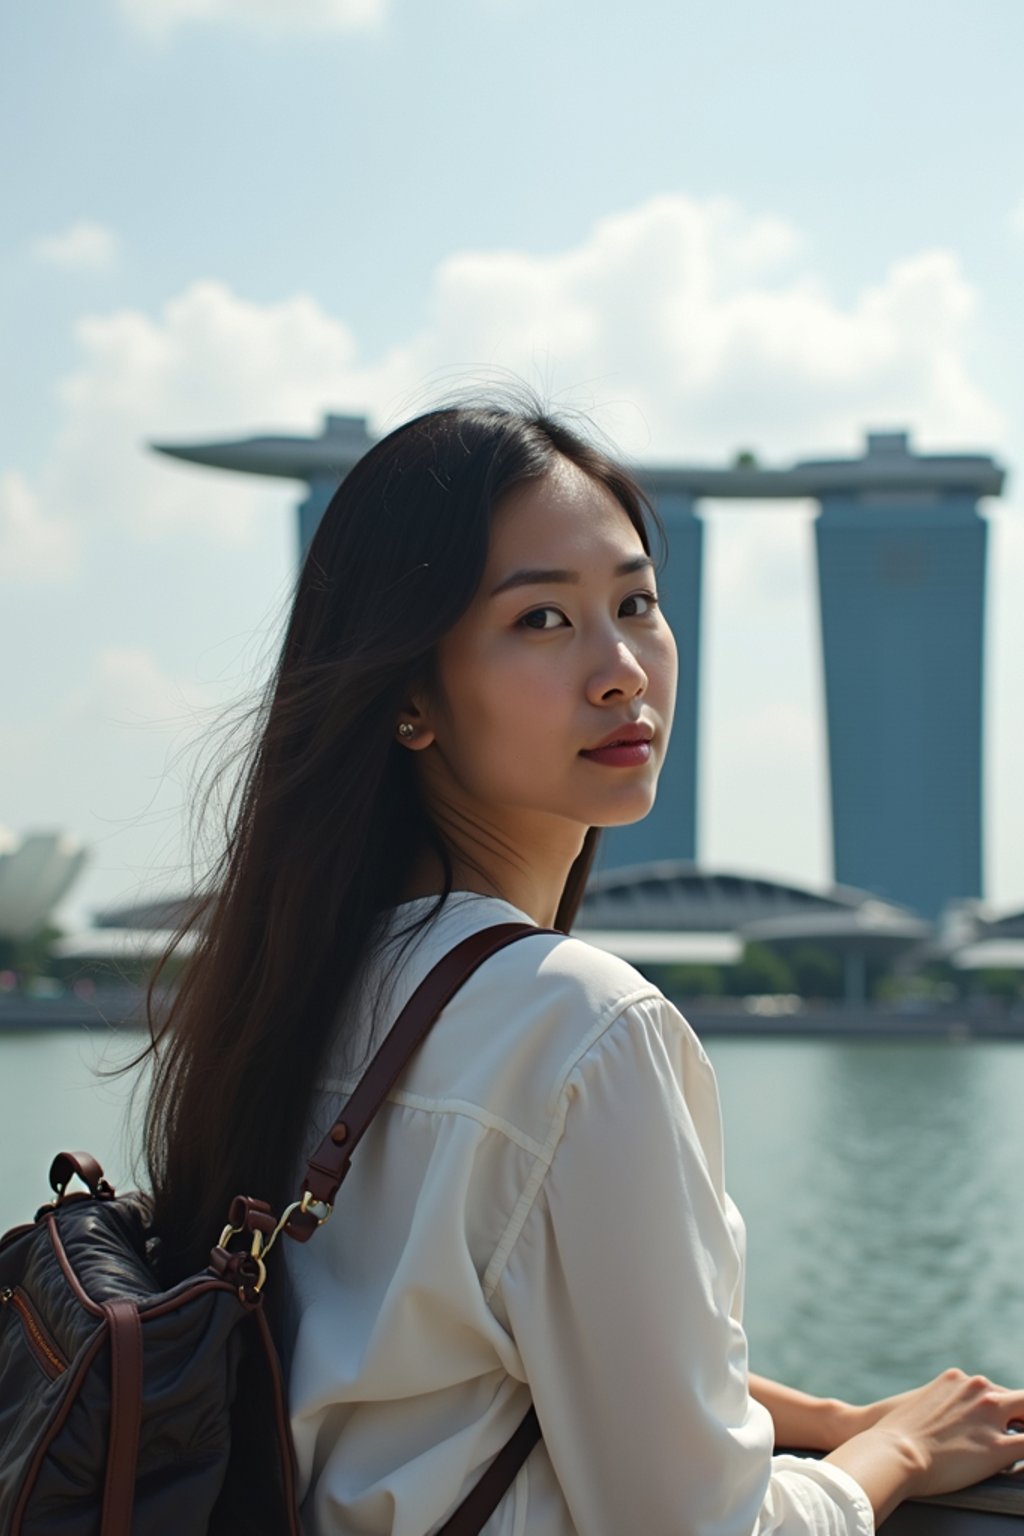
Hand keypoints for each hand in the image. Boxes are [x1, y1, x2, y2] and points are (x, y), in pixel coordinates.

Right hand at [828, 1368, 1023, 1523]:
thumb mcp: (921, 1404)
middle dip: (1021, 1417)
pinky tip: (1023, 1460)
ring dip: (1023, 1429)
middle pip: (1020, 1399)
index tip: (1006, 1426)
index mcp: (959, 1378)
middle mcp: (978, 1390)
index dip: (1004, 1411)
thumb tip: (951, 1423)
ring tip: (1012, 1446)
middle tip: (1015, 1432)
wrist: (891, 1451)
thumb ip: (945, 1405)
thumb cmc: (896, 1434)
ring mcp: (989, 1416)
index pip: (996, 1392)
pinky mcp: (997, 1447)